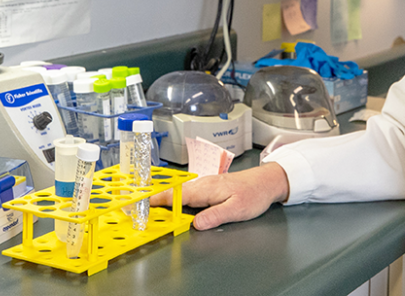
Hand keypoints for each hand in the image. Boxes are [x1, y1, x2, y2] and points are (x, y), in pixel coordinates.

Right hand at [151, 163, 289, 229]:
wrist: (267, 181)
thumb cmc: (254, 193)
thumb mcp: (237, 209)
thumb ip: (216, 216)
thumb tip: (196, 224)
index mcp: (206, 189)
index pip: (176, 196)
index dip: (157, 200)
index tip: (141, 204)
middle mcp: (203, 185)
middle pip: (173, 192)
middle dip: (155, 199)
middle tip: (136, 206)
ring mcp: (205, 185)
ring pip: (179, 191)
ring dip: (164, 197)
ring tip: (149, 205)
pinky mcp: (209, 187)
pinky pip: (187, 192)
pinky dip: (176, 196)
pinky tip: (173, 202)